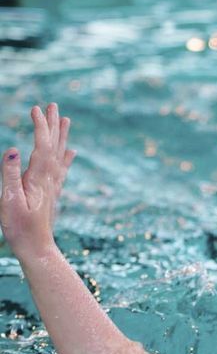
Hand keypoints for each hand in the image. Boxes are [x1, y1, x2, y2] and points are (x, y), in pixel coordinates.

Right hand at [1, 103, 75, 259]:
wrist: (37, 248)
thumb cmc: (20, 228)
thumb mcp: (9, 201)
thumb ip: (10, 175)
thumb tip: (13, 149)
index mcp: (39, 178)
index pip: (41, 145)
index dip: (40, 125)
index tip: (37, 108)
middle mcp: (50, 179)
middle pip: (54, 145)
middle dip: (53, 124)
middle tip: (54, 104)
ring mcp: (53, 186)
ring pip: (59, 154)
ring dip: (61, 136)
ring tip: (66, 120)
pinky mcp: (53, 193)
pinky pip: (61, 169)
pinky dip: (66, 157)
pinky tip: (72, 151)